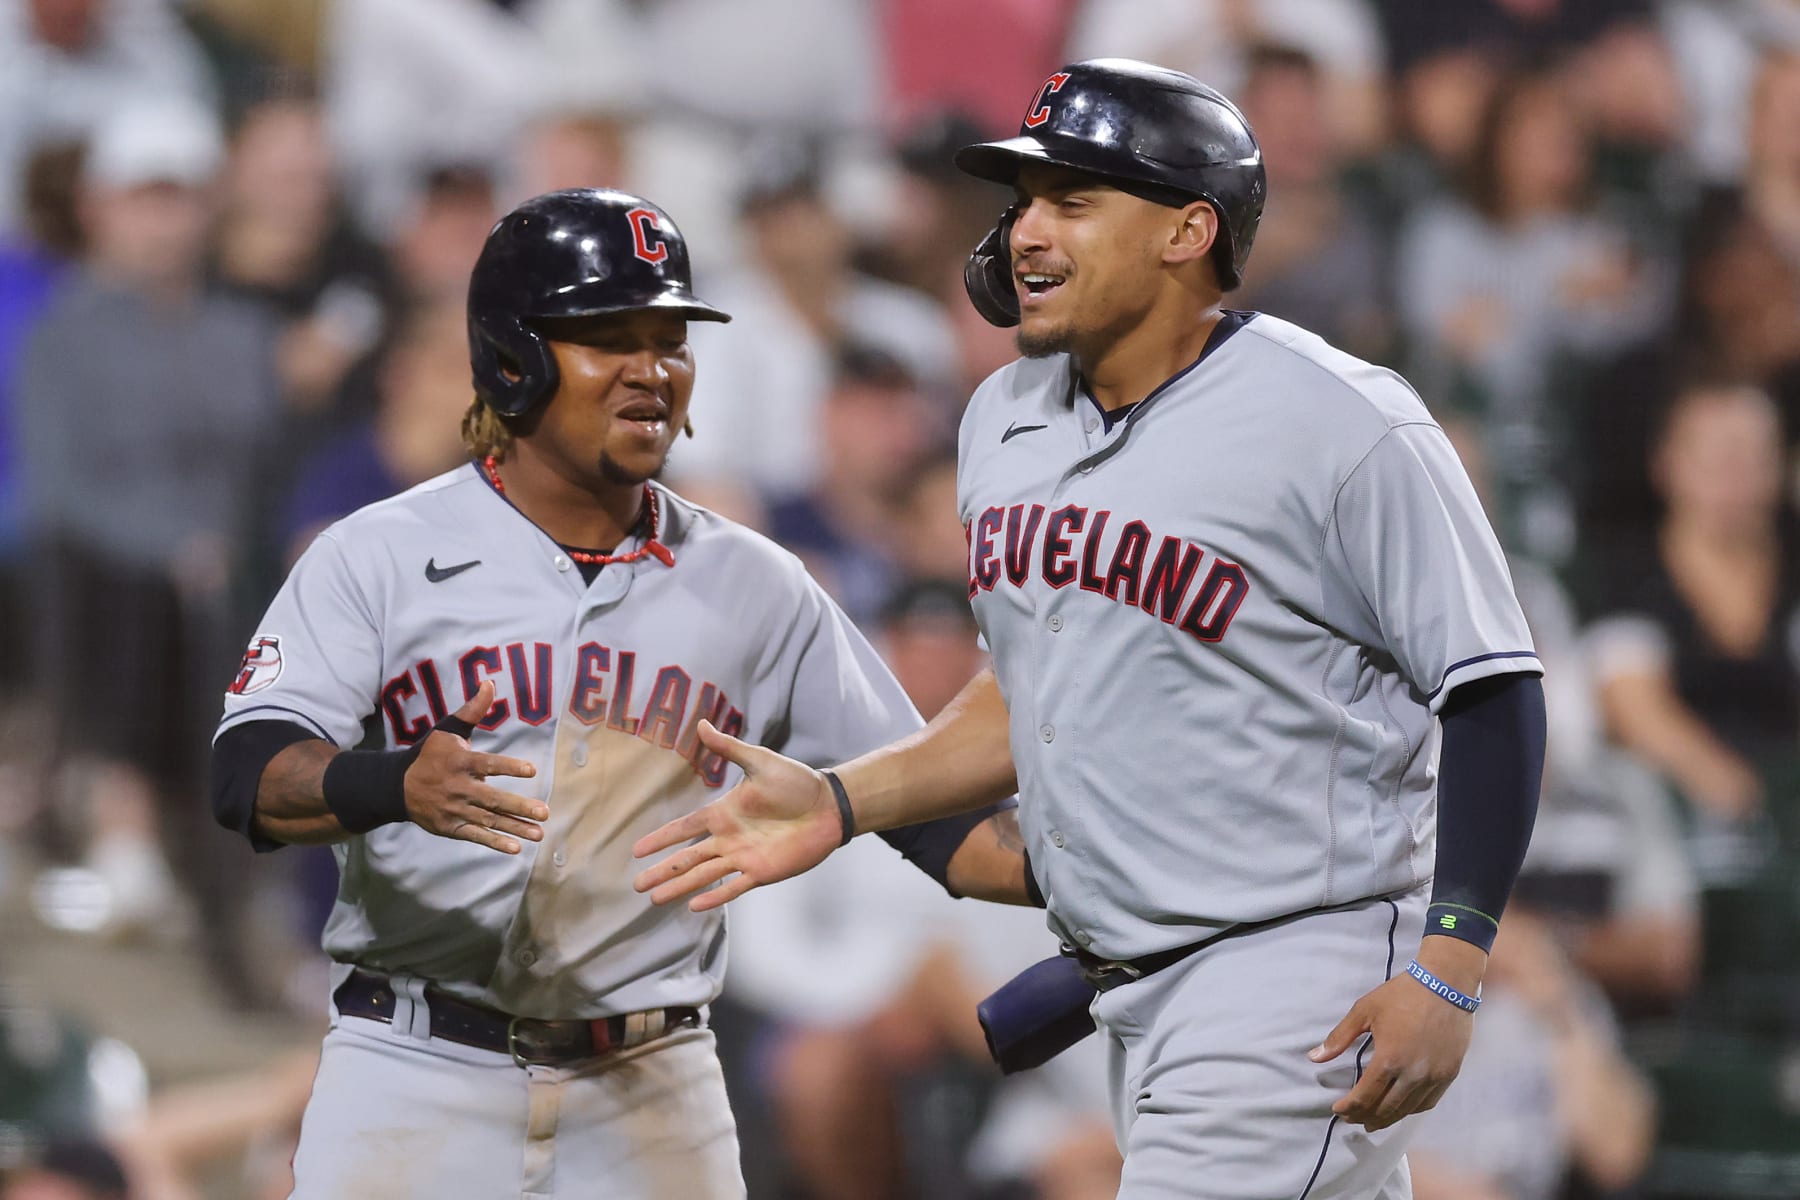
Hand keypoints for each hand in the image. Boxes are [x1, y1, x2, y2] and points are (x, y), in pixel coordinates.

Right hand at [403, 681, 543, 853]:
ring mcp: (454, 809)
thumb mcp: (447, 729)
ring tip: (539, 833)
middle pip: (492, 798)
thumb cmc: (430, 754)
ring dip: (515, 827)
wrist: (396, 786)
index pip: (488, 764)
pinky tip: (515, 848)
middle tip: (544, 812)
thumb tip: (490, 682)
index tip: (532, 769)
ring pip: (488, 820)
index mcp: (460, 762)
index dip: (509, 766)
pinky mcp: (451, 827)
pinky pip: (475, 836)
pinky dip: (494, 842)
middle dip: (518, 806)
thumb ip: (472, 710)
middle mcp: (458, 788)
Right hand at [632, 720, 842, 910]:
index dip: (661, 838)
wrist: (829, 805)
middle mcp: (728, 838)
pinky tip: (694, 907)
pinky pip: (734, 887)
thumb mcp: (760, 761)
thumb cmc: (797, 782)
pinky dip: (715, 897)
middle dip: (663, 871)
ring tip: (654, 899)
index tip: (637, 850)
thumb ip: (729, 748)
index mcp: (723, 813)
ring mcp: (743, 857)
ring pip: (703, 875)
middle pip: (687, 858)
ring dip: (679, 887)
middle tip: (636, 886)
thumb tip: (701, 724)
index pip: (684, 828)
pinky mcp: (762, 872)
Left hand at [1309, 938, 1481, 1130]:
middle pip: (1386, 1109)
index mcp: (1389, 1059)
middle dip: (1365, 1117)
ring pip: (1407, 1110)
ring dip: (1388, 1119)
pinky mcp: (1449, 1074)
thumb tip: (1314, 1058)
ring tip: (1373, 1121)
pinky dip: (1411, 1110)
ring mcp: (1434, 1077)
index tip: (1337, 1110)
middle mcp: (1413, 1075)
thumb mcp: (1364, 1011)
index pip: (1365, 1096)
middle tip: (1352, 1120)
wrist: (1446, 984)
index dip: (1349, 1108)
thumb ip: (1339, 1037)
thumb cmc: (1402, 995)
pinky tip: (1400, 1109)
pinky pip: (1428, 1102)